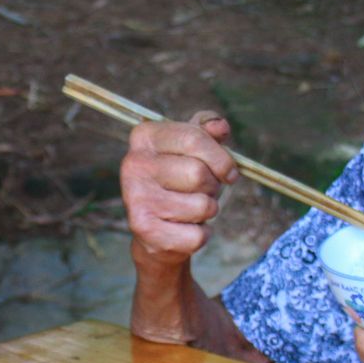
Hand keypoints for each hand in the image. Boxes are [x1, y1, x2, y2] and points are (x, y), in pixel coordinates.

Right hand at [120, 111, 239, 268]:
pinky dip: (200, 235)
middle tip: (202, 191)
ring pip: (202, 206)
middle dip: (213, 186)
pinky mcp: (144, 230)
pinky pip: (197, 235)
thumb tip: (220, 127)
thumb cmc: (179, 181)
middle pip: (199, 173)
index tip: (228, 172)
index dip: (221, 158)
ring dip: (207, 210)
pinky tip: (183, 228)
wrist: (153, 229)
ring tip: (190, 209)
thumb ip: (207, 130)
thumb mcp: (192, 149)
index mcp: (145, 137)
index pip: (193, 138)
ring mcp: (137, 198)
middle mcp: (134, 164)